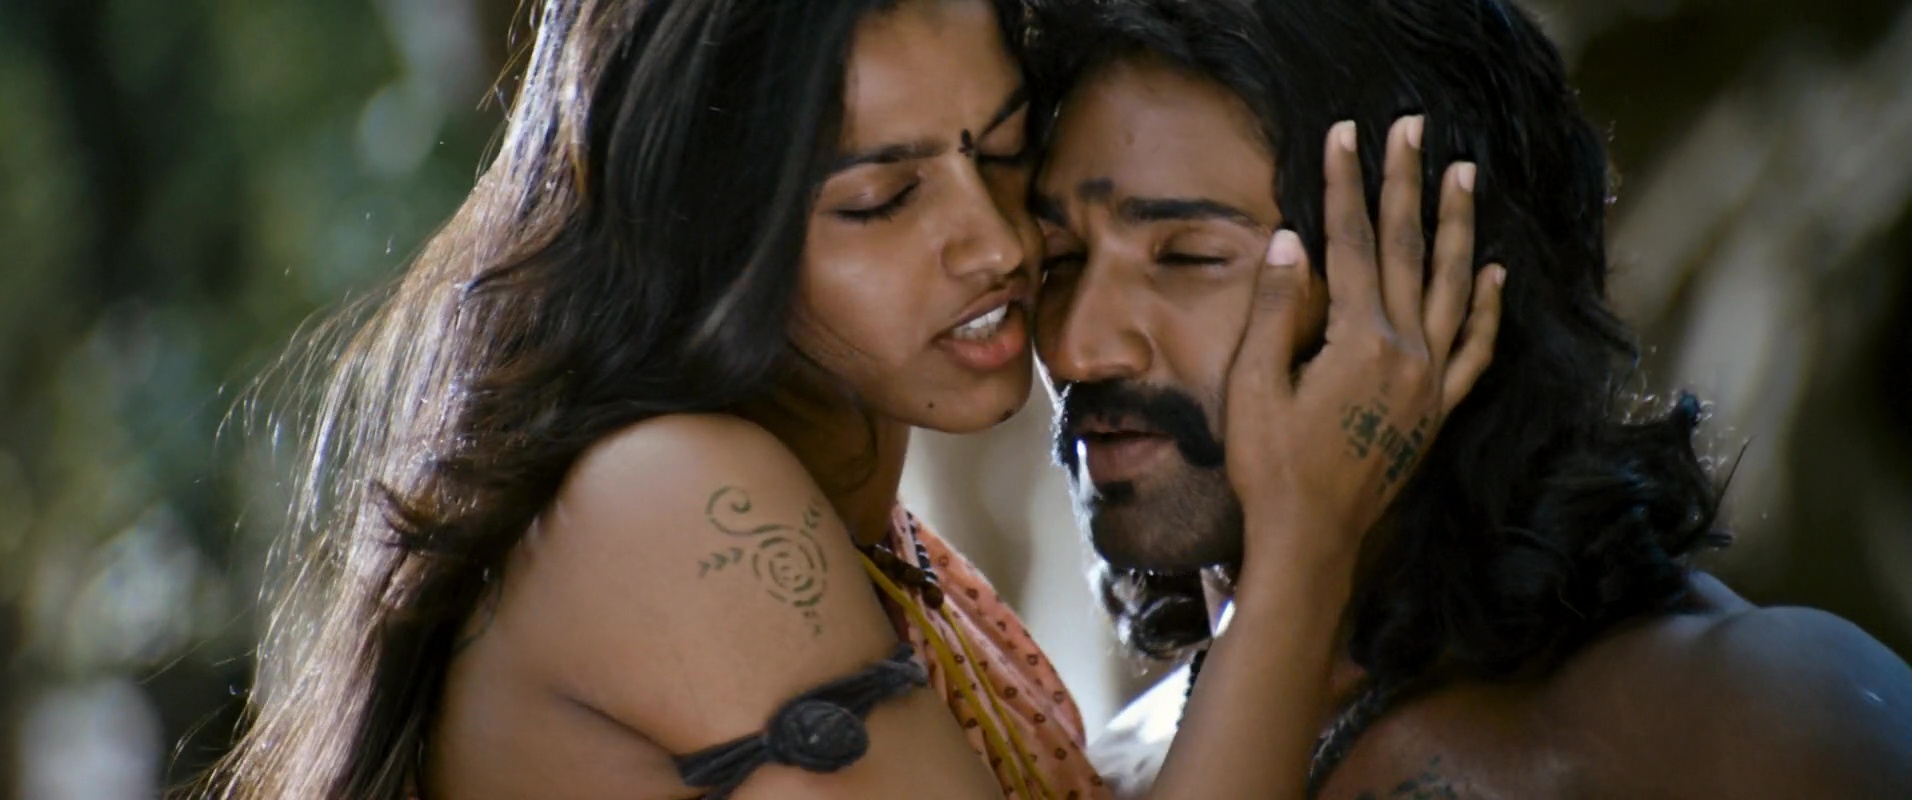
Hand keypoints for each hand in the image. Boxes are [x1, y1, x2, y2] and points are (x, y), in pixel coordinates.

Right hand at [1222, 115, 1504, 564]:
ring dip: (1457, 228)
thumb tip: (1288, 240)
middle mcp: (1408, 356)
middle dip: (1407, 184)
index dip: (1347, 185)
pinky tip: (1492, 275)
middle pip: (1408, 251)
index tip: (1345, 134)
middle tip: (1412, 129)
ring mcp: (1430, 385)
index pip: (1353, 243)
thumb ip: (1275, 311)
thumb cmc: (1270, 469)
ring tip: (1465, 176)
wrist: (1311, 542)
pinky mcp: (1436, 413)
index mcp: (1360, 344)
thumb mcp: (1252, 388)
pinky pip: (1475, 350)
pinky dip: (1486, 309)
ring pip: (1453, 287)